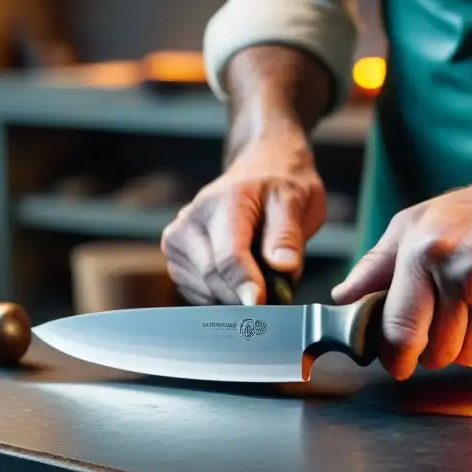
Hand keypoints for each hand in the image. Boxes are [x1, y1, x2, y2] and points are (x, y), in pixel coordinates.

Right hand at [161, 131, 325, 304]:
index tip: (261, 303)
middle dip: (245, 293)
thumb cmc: (280, 184)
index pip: (228, 255)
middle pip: (213, 278)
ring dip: (234, 294)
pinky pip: (198, 293)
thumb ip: (287, 234)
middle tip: (278, 291)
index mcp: (223, 203)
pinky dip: (222, 294)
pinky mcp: (176, 258)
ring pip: (204, 290)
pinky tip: (240, 277)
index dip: (245, 284)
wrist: (261, 169)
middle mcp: (191, 220)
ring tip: (259, 272)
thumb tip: (283, 267)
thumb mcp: (296, 200)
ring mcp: (178, 240)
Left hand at [331, 177, 471, 379]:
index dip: (396, 358)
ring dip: (470, 342)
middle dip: (435, 348)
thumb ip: (374, 268)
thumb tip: (341, 301)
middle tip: (442, 321)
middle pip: (440, 354)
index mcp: (427, 255)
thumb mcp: (411, 227)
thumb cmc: (467, 216)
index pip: (403, 333)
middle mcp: (468, 277)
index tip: (397, 362)